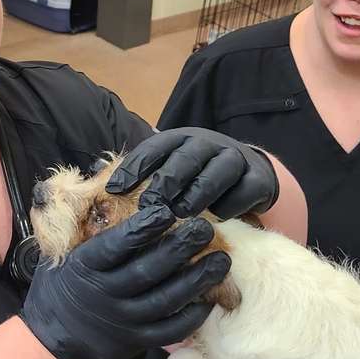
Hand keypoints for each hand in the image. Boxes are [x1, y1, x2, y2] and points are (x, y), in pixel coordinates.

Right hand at [20, 206, 229, 358]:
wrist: (53, 341)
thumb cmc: (62, 286)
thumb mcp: (64, 254)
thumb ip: (85, 225)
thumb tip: (106, 177)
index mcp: (85, 268)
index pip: (116, 246)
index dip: (142, 229)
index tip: (166, 210)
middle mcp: (105, 294)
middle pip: (148, 270)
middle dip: (180, 248)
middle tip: (205, 229)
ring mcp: (123, 321)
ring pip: (166, 300)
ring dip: (197, 280)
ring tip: (221, 261)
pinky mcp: (137, 342)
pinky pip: (170, 330)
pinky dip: (192, 316)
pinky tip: (209, 298)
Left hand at [107, 128, 278, 218]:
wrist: (249, 173)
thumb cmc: (198, 175)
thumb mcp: (171, 168)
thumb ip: (143, 176)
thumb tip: (101, 185)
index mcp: (180, 139)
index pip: (153, 148)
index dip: (133, 168)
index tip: (113, 190)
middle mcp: (207, 144)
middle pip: (184, 158)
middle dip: (165, 182)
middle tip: (150, 206)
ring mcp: (234, 160)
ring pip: (215, 173)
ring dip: (197, 194)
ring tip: (181, 213)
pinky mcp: (258, 180)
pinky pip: (242, 193)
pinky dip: (229, 206)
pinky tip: (216, 219)